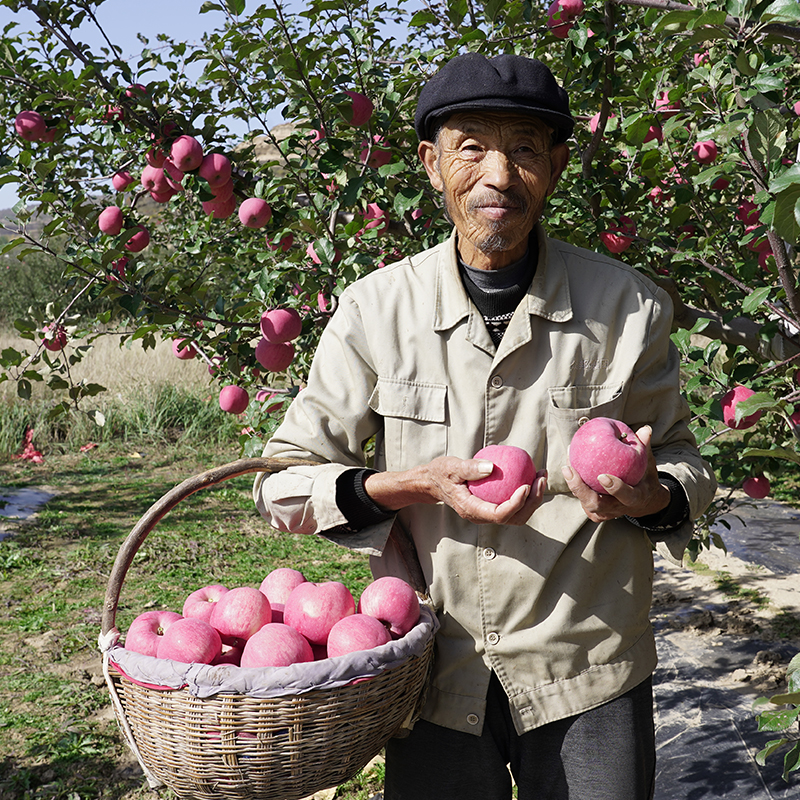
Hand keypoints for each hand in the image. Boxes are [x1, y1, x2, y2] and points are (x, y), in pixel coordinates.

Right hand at [364, 455, 547, 525]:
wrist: (432, 482)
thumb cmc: (441, 473)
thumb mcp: (451, 467)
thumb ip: (470, 468)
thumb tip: (492, 467)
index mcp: (472, 510)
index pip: (499, 514)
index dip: (516, 504)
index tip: (527, 485)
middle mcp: (481, 516)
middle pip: (513, 518)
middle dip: (532, 502)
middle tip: (541, 479)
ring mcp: (487, 513)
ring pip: (516, 515)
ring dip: (533, 499)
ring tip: (541, 477)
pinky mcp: (492, 507)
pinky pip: (513, 505)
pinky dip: (526, 495)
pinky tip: (531, 476)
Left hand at [560, 425, 670, 522]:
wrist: (643, 501)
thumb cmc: (644, 477)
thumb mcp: (648, 464)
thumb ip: (644, 448)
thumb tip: (645, 429)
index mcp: (636, 498)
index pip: (626, 496)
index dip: (614, 488)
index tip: (602, 476)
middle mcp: (619, 509)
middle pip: (597, 504)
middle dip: (580, 489)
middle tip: (569, 470)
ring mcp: (607, 513)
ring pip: (586, 503)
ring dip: (574, 486)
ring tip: (566, 467)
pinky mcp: (596, 513)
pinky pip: (583, 500)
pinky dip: (575, 486)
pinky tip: (568, 468)